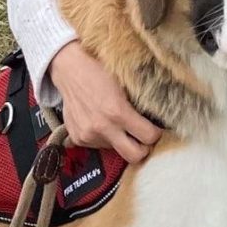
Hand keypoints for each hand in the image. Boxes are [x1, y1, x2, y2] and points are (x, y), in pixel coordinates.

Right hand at [48, 41, 162, 161]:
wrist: (69, 69)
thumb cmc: (99, 71)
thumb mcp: (126, 84)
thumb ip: (140, 105)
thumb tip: (157, 120)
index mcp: (117, 112)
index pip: (149, 137)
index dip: (156, 134)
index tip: (155, 128)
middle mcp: (102, 127)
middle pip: (135, 156)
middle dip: (143, 148)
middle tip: (143, 137)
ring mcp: (88, 135)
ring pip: (116, 150)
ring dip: (121, 140)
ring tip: (117, 122)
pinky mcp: (78, 138)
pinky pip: (99, 146)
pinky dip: (105, 137)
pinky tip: (102, 122)